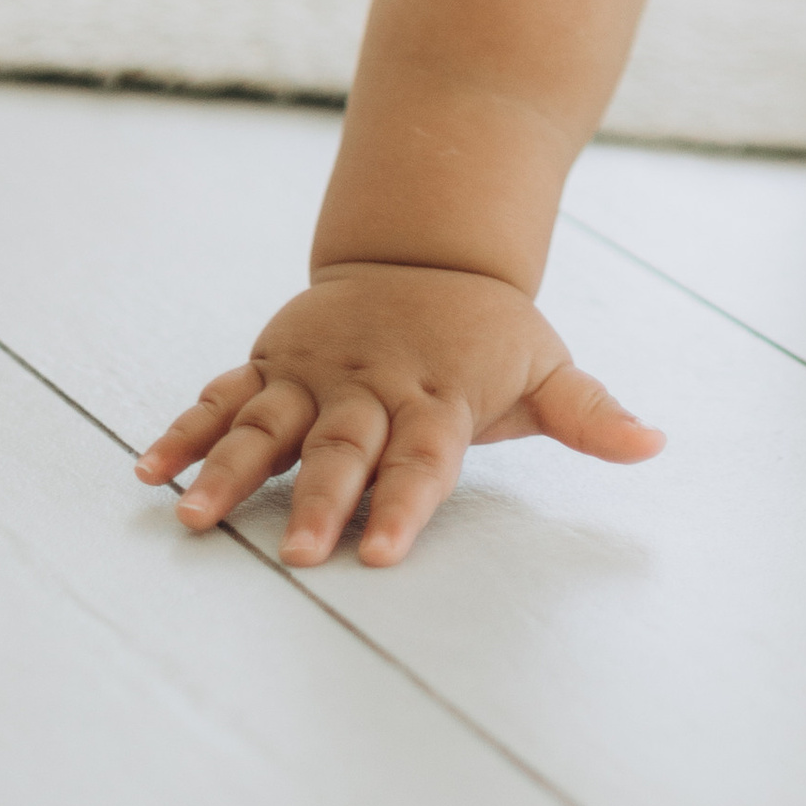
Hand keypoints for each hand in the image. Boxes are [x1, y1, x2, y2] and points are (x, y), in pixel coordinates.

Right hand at [135, 260, 665, 567]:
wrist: (425, 247)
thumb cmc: (490, 331)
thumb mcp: (546, 366)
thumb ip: (591, 414)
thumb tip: (656, 444)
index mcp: (435, 396)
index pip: (423, 460)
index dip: (404, 505)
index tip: (381, 554)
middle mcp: (369, 386)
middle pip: (343, 450)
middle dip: (321, 504)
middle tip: (296, 558)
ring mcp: (315, 373)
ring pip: (267, 425)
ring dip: (228, 471)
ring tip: (190, 517)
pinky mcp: (273, 363)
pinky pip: (224, 398)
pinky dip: (187, 430)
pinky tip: (149, 470)